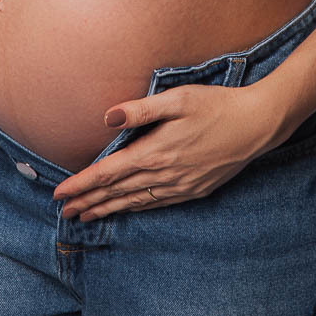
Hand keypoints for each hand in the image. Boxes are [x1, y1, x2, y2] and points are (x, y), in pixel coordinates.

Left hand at [51, 83, 276, 220]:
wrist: (256, 125)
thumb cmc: (216, 105)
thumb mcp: (179, 98)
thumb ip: (141, 109)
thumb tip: (107, 116)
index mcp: (156, 151)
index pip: (109, 173)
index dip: (82, 183)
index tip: (59, 193)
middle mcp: (165, 174)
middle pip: (117, 192)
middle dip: (88, 201)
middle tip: (63, 212)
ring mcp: (180, 186)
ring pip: (135, 202)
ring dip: (108, 209)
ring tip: (86, 216)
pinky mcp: (194, 190)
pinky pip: (156, 203)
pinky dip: (135, 208)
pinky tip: (127, 209)